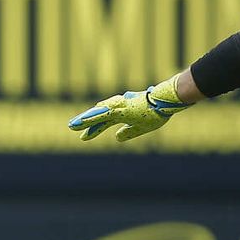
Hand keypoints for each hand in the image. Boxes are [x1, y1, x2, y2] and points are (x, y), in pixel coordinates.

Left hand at [67, 78, 189, 141]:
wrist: (168, 100)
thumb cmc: (158, 111)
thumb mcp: (141, 127)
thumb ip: (128, 132)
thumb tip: (116, 138)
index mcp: (123, 114)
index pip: (104, 122)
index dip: (94, 129)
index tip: (83, 137)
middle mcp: (119, 109)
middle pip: (98, 116)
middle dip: (84, 122)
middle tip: (70, 127)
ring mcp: (120, 108)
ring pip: (98, 114)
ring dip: (85, 119)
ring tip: (72, 125)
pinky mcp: (123, 109)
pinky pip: (104, 113)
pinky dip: (94, 117)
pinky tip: (84, 119)